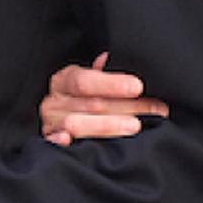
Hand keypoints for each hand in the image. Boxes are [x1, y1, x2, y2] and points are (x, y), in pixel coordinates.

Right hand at [41, 52, 169, 145]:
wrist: (55, 114)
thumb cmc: (77, 97)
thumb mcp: (86, 79)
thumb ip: (101, 73)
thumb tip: (109, 58)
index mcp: (64, 80)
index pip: (86, 80)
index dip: (112, 83)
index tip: (138, 86)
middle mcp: (53, 101)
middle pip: (90, 104)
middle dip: (125, 107)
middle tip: (154, 110)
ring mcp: (50, 124)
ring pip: (76, 124)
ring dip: (107, 125)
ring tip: (134, 126)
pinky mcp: (49, 143)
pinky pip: (52, 144)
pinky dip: (61, 142)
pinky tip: (71, 141)